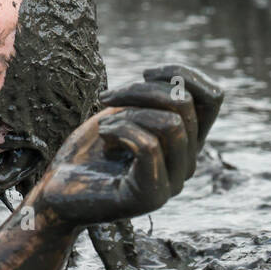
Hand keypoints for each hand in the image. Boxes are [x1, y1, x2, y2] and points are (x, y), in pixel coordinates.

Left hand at [38, 65, 223, 228]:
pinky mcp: (151, 197)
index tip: (145, 72)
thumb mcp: (123, 113)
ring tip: (103, 125)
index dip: (185, 74)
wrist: (58, 192)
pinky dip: (121, 130)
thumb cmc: (87, 152)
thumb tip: (175, 78)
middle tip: (106, 97)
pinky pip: (150, 146)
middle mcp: (187, 163)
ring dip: (130, 112)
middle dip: (141, 89)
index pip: (213, 99)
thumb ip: (153, 98)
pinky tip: (104, 136)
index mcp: (186, 142)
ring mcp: (173, 183)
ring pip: (172, 124)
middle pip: (185, 105)